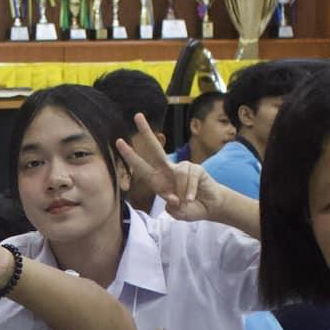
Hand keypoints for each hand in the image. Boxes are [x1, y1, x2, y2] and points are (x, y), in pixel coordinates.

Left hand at [116, 114, 248, 227]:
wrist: (210, 207)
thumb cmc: (190, 208)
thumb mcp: (177, 213)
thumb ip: (172, 208)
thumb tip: (171, 198)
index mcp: (158, 181)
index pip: (142, 166)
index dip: (131, 155)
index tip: (119, 142)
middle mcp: (168, 170)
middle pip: (155, 149)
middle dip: (146, 132)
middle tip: (137, 116)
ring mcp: (183, 167)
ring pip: (178, 174)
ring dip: (182, 192)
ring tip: (187, 200)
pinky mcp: (196, 169)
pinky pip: (190, 177)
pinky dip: (190, 191)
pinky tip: (191, 198)